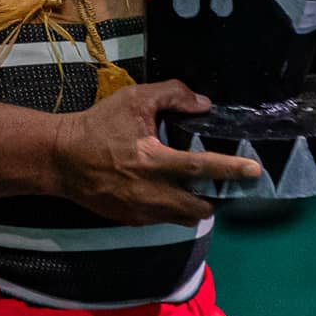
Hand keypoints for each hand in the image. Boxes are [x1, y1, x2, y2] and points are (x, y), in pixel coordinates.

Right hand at [50, 79, 264, 225]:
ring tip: (194, 188)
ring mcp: (140, 211)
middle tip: (218, 182)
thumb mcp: (133, 100)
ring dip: (194, 205)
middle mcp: (150, 192)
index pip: (201, 168)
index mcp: (152, 160)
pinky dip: (172, 209)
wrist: (60, 159)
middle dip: (214, 198)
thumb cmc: (98, 126)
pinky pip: (163, 220)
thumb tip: (203, 104)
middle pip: (200, 207)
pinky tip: (166, 192)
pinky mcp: (130, 220)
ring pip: (183, 218)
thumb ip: (171, 94)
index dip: (230, 169)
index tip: (254, 171)